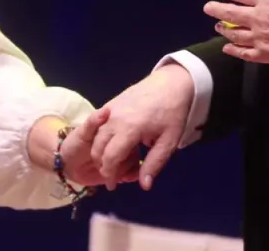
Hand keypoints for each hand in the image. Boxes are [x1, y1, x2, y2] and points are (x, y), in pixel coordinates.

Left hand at [55, 108, 141, 186]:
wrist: (68, 164)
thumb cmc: (75, 144)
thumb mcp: (83, 132)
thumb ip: (94, 121)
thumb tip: (107, 110)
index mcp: (114, 130)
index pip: (130, 132)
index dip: (131, 140)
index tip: (125, 148)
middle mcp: (121, 142)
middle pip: (134, 149)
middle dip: (129, 160)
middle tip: (120, 166)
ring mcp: (121, 157)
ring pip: (134, 162)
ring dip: (130, 170)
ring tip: (122, 176)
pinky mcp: (119, 171)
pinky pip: (130, 173)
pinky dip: (130, 176)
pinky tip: (124, 179)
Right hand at [92, 64, 193, 190]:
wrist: (172, 82)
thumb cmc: (173, 113)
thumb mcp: (169, 141)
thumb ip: (154, 163)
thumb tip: (144, 186)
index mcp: (129, 129)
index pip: (110, 157)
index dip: (109, 174)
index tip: (113, 185)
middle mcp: (115, 119)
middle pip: (98, 147)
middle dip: (102, 165)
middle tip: (112, 175)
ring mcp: (111, 108)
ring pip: (96, 136)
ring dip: (99, 151)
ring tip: (111, 162)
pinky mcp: (112, 102)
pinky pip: (100, 123)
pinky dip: (100, 137)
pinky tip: (112, 143)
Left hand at [205, 0, 268, 69]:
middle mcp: (260, 18)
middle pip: (230, 13)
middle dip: (216, 9)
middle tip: (208, 8)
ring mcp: (262, 38)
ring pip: (234, 33)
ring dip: (223, 29)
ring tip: (217, 27)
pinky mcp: (267, 55)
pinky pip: (244, 53)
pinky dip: (234, 50)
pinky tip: (228, 48)